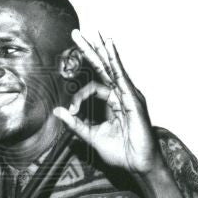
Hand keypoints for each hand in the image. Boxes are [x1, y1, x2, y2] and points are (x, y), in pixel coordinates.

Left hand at [53, 29, 162, 175]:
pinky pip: (121, 76)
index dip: (77, 96)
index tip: (71, 111)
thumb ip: (75, 124)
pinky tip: (109, 46)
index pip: (92, 87)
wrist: (139, 165)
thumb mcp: (92, 136)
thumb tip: (58, 111)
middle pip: (103, 67)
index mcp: (113, 101)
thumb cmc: (121, 152)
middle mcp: (121, 94)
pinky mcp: (133, 100)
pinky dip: (115, 61)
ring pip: (112, 67)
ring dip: (101, 49)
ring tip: (94, 33)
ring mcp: (128, 95)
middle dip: (90, 49)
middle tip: (75, 33)